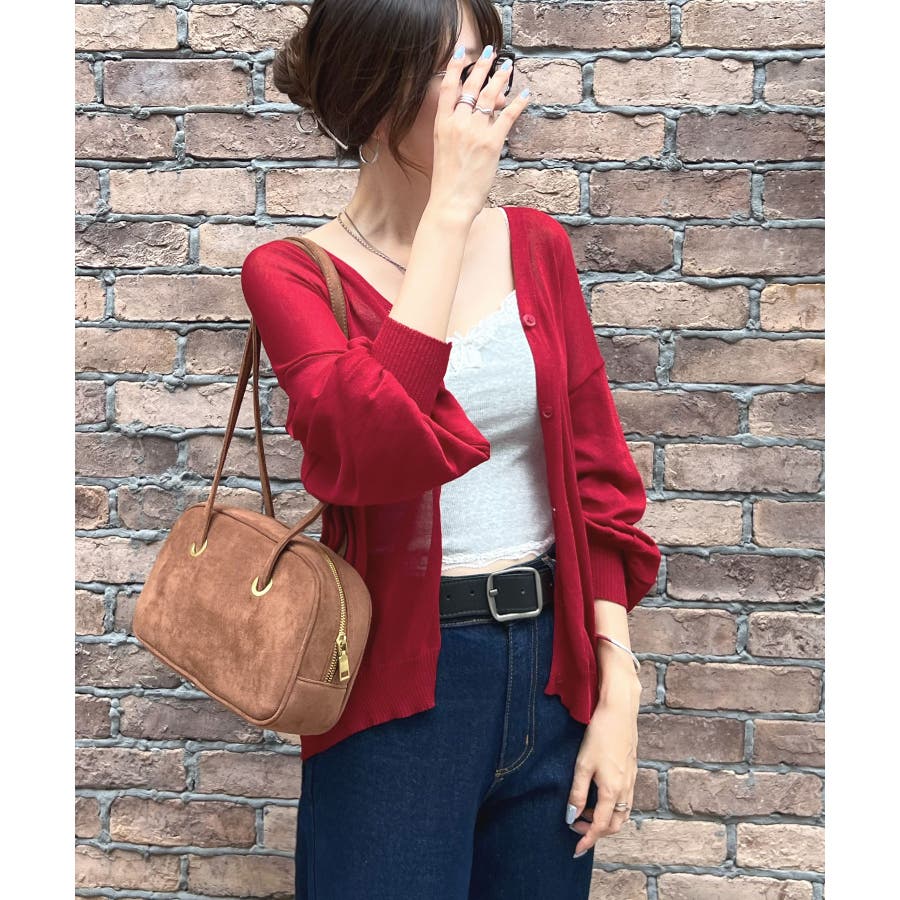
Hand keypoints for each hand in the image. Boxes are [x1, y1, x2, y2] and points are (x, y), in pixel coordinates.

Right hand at [429, 44, 529, 222]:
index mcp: (442, 124)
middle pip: (472, 86)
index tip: (461, 53)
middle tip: (491, 52)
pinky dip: (518, 104)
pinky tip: (525, 94)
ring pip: (491, 96)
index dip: (454, 68)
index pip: (448, 88)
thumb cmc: (447, 183)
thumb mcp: (443, 151)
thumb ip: (456, 132)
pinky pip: (507, 116)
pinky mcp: (491, 143)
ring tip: (508, 66)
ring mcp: (475, 131)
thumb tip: (476, 119)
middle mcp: (457, 123)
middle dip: (482, 66)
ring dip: (501, 78)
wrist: (450, 202)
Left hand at [565, 685, 639, 857]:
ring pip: (622, 813)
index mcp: (613, 791)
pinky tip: (599, 796)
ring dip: (605, 820)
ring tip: (585, 812)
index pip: (601, 827)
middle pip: (615, 825)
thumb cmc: (600, 735)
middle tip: (577, 828)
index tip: (576, 850)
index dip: (588, 840)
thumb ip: (577, 793)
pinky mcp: (632, 770)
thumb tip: (571, 817)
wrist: (619, 712)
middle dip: (597, 832)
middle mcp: (625, 789)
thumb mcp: (583, 765)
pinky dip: (613, 807)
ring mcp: (631, 780)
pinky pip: (625, 800)